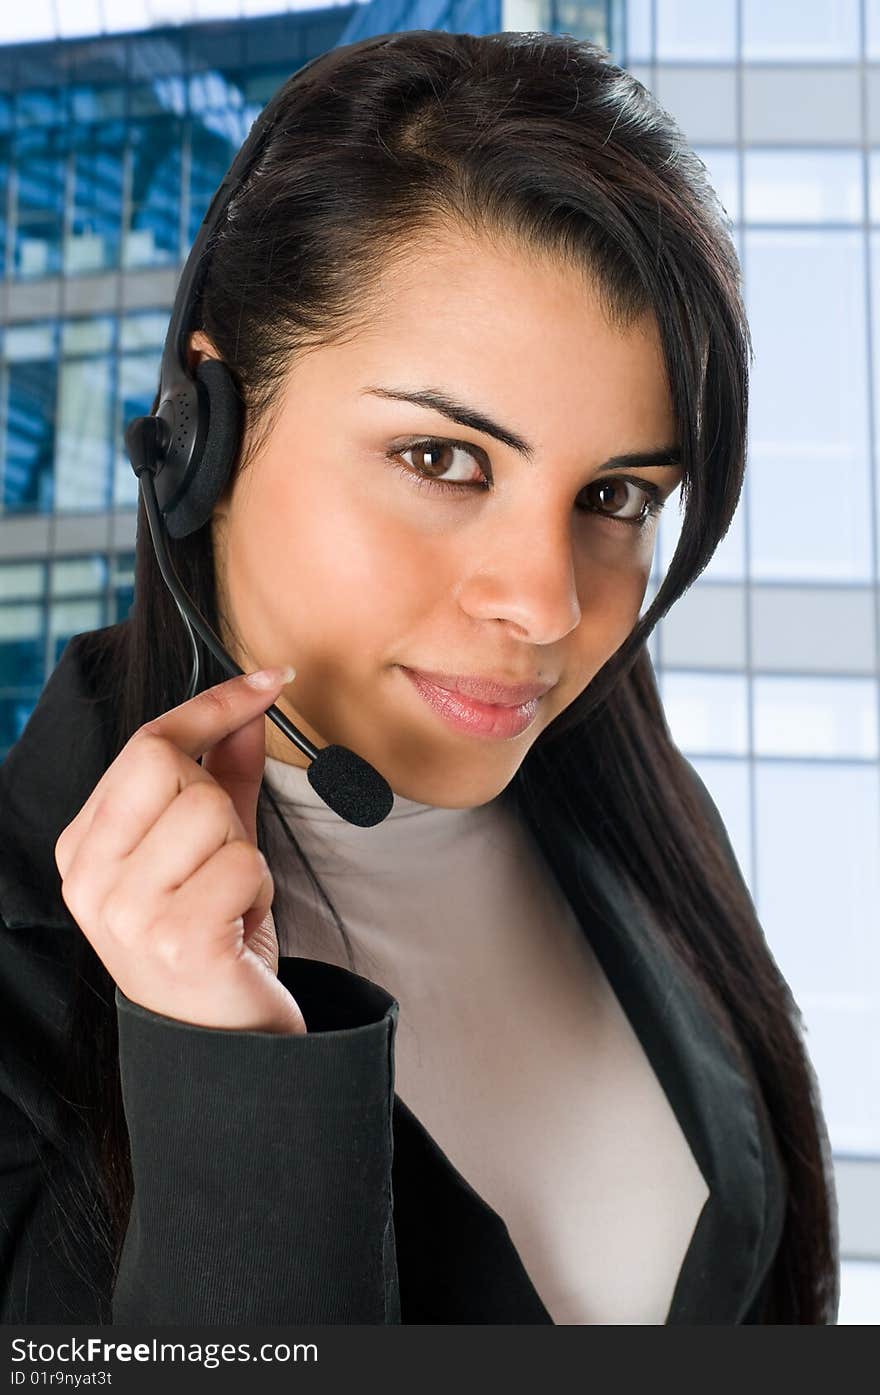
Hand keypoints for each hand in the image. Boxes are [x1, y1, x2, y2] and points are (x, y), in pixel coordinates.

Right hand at [54, 666, 305, 1035]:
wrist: (223, 1046)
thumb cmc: (214, 941)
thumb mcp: (213, 849)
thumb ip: (222, 777)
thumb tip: (247, 710)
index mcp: (84, 849)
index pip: (147, 744)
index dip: (213, 705)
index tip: (270, 680)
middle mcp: (88, 878)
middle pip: (175, 768)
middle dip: (221, 806)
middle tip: (224, 862)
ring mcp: (125, 911)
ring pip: (212, 813)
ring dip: (244, 855)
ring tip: (229, 902)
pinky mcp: (175, 938)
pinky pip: (243, 864)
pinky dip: (258, 891)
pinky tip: (238, 928)